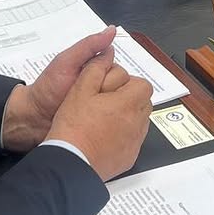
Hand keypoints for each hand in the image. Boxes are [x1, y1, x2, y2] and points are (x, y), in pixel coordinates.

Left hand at [0, 28, 116, 151]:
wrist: (35, 118)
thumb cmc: (49, 87)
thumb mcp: (67, 62)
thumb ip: (88, 46)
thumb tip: (111, 30)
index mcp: (97, 69)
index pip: (120, 70)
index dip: (112, 77)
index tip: (99, 83)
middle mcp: (103, 87)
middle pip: (124, 88)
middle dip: (111, 93)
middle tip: (95, 98)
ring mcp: (104, 106)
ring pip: (123, 104)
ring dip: (116, 108)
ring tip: (99, 112)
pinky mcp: (102, 122)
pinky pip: (117, 119)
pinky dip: (115, 120)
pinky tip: (108, 122)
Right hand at [48, 54, 152, 181]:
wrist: (70, 161)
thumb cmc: (74, 126)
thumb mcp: (80, 89)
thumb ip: (96, 68)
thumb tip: (107, 53)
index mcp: (128, 103)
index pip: (143, 85)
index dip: (128, 83)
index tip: (113, 88)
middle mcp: (137, 122)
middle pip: (143, 103)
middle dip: (130, 99)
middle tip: (107, 102)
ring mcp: (135, 142)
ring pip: (140, 121)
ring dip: (128, 117)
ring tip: (104, 119)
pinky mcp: (129, 157)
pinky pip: (133, 140)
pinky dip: (123, 135)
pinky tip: (104, 136)